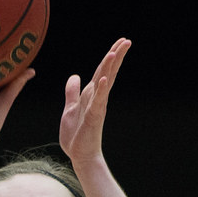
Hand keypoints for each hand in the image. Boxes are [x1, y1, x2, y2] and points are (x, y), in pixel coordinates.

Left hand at [59, 38, 130, 162]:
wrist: (79, 155)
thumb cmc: (76, 135)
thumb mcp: (70, 108)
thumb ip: (72, 92)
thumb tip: (75, 76)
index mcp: (91, 94)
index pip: (102, 70)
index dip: (110, 56)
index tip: (120, 42)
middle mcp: (97, 98)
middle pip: (107, 72)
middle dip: (116, 56)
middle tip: (127, 40)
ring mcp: (97, 107)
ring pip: (104, 83)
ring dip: (110, 67)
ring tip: (116, 52)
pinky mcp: (94, 117)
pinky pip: (98, 101)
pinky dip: (101, 90)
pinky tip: (104, 79)